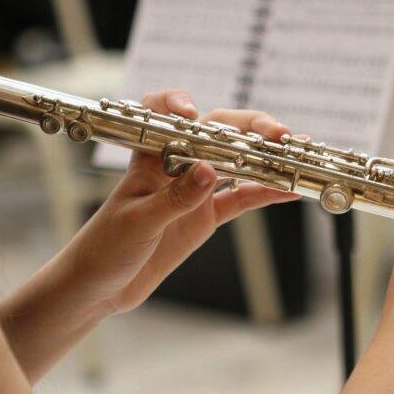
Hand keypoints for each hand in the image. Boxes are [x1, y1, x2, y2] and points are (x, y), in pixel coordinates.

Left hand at [52, 90, 299, 314]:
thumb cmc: (104, 248)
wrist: (98, 287)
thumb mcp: (138, 222)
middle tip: (279, 136)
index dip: (179, 106)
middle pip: (217, 133)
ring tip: (295, 156)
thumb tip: (209, 171)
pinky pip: (241, 199)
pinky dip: (264, 193)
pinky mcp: (205, 216)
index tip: (194, 114)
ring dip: (265, 158)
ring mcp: (194, 190)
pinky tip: (288, 190)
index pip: (164, 115)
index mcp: (150, 159)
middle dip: (250, 128)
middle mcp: (176, 166)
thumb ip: (174, 197)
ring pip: (236, 163)